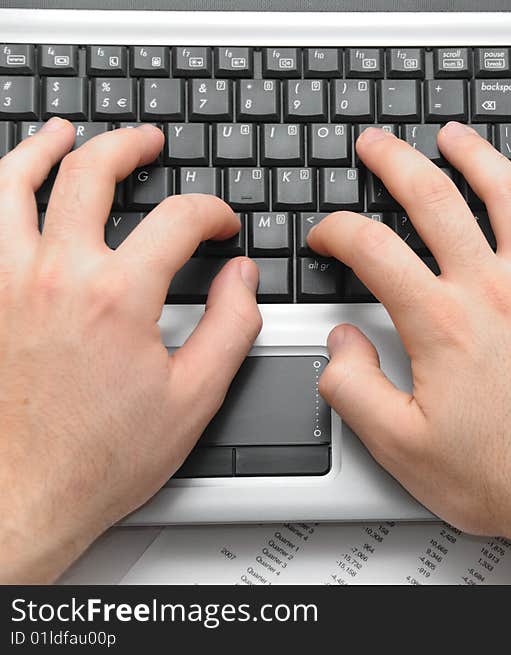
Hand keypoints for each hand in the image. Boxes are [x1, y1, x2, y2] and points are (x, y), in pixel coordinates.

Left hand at [0, 119, 261, 582]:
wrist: (24, 496)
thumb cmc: (101, 456)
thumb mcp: (195, 397)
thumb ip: (231, 325)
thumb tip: (242, 278)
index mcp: (116, 296)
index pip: (177, 219)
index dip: (211, 213)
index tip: (222, 226)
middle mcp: (54, 275)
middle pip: (89, 173)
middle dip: (128, 146)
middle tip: (149, 142)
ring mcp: (5, 283)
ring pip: (11, 183)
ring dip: (41, 147)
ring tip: (62, 133)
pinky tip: (10, 194)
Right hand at [311, 123, 510, 546]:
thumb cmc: (507, 476)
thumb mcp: (403, 449)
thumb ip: (355, 389)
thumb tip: (340, 343)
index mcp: (442, 324)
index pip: (372, 249)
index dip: (336, 230)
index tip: (327, 235)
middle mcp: (493, 290)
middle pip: (434, 197)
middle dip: (395, 160)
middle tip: (377, 144)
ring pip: (507, 191)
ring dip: (475, 154)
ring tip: (453, 136)